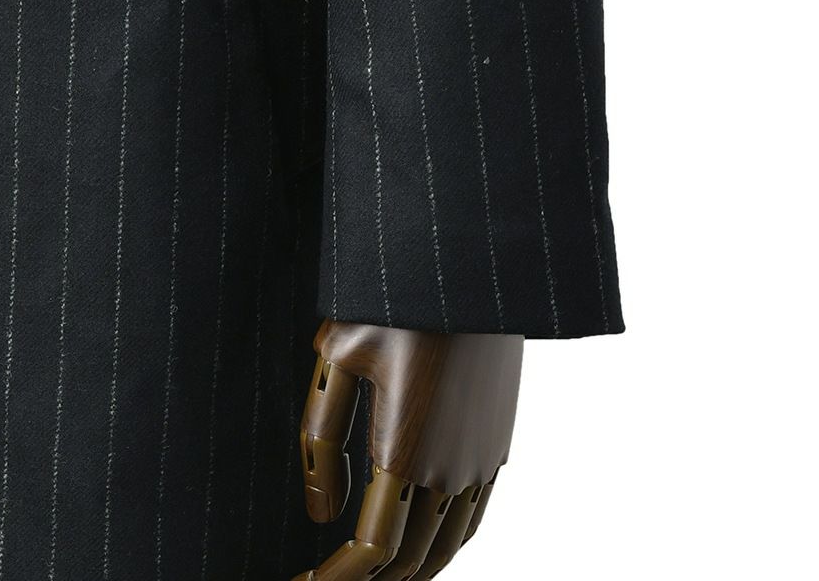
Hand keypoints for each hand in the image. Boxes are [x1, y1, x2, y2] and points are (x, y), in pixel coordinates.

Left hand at [293, 319, 523, 579]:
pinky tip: (419, 537)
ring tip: (370, 573)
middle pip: (410, 560)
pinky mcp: (498, 441)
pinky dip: (445, 543)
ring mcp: (482, 457)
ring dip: (408, 571)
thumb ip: (321, 440)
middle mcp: (451, 467)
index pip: (372, 550)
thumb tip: (320, 512)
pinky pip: (474, 516)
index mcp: (406, 450)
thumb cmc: (393, 304)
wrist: (467, 268)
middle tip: (327, 580)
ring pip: (447, 546)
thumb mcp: (337, 357)